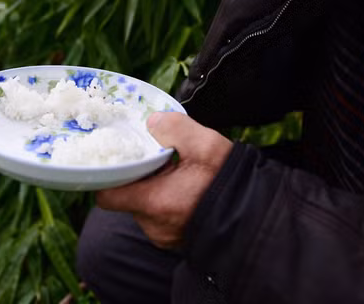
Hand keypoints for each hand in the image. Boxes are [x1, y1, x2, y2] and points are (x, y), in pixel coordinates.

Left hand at [96, 112, 232, 249]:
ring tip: (175, 173)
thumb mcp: (205, 146)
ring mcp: (164, 236)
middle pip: (127, 198)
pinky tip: (185, 189)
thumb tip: (153, 122)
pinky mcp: (175, 241)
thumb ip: (176, 128)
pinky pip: (159, 218)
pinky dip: (166, 203)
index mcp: (154, 203)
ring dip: (153, 190)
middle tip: (157, 160)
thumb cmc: (230, 183)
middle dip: (138, 178)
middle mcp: (153, 225)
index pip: (107, 195)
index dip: (108, 176)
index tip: (121, 159)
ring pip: (144, 207)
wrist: (257, 219)